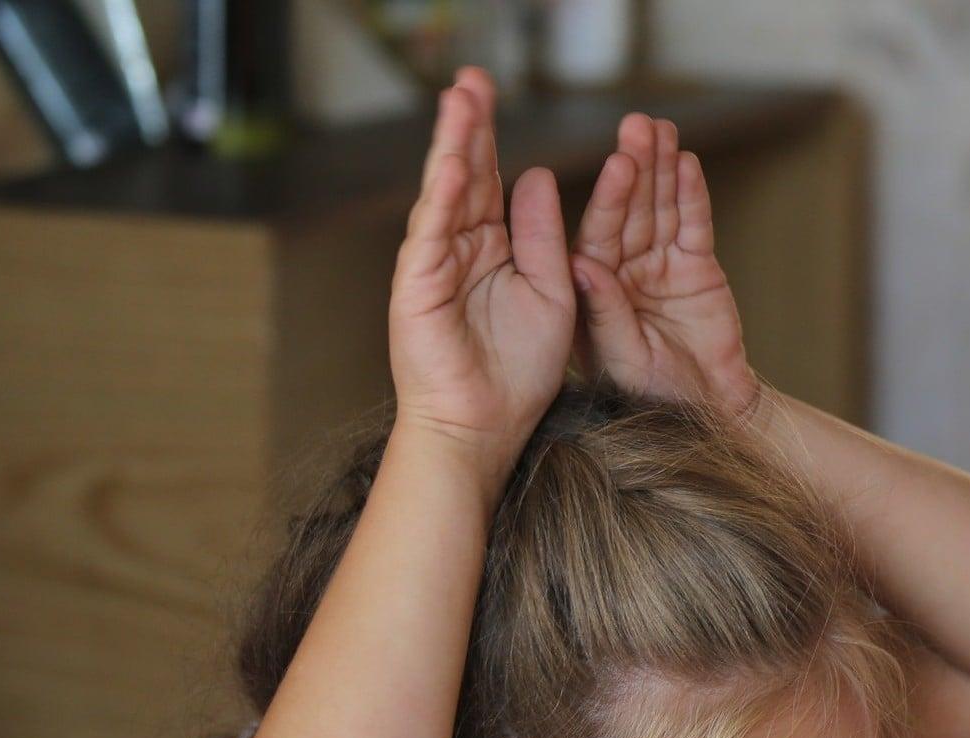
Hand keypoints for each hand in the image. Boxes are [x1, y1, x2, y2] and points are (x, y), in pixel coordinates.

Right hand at [389, 68, 576, 482]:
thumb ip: (541, 235)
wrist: (486, 427)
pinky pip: (434, 235)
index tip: (489, 92)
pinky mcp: (419, 289)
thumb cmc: (519, 372)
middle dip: (467, 126)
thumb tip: (535, 175)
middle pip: (465, 176)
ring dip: (453, 147)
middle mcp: (459, 250)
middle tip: (471, 78)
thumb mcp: (551, 292)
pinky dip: (445, 200)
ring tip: (461, 102)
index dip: (490, 137)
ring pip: (445, 195)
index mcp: (492, 249)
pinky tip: (456, 165)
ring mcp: (435, 266)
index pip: (491, 181)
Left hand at [571, 112, 760, 413]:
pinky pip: (694, 226)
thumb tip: (581, 264)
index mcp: (593, 289)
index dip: (609, 197)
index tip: (618, 164)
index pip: (597, 233)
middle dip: (636, 167)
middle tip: (639, 127)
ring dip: (662, 168)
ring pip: (660, 207)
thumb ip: (602, 312)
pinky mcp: (697, 268)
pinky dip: (692, 196)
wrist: (708, 414)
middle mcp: (623, 269)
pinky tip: (688, 164)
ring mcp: (660, 265)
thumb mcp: (621, 360)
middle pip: (629, 209)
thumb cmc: (654, 397)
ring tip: (663, 129)